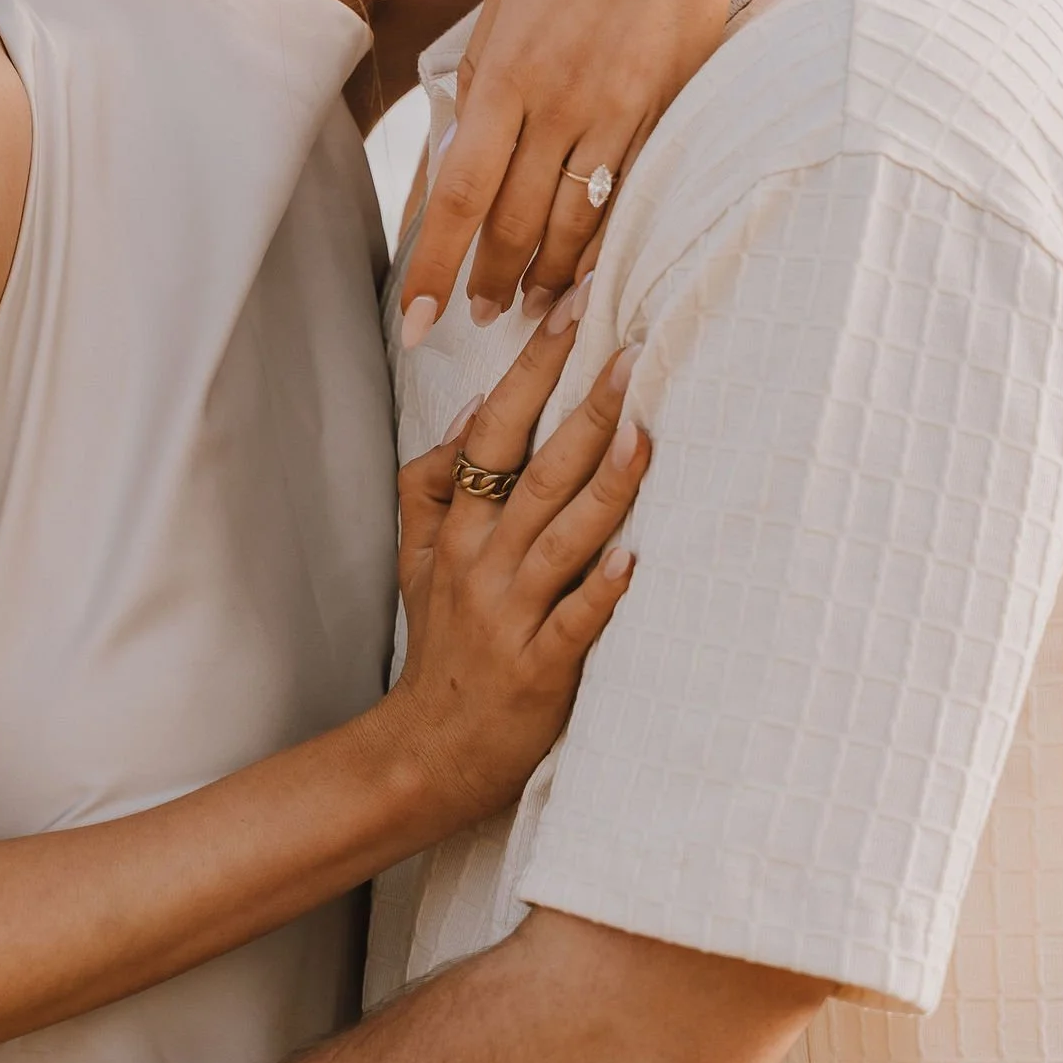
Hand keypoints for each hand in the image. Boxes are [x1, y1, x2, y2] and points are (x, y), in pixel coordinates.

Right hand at [390, 294, 647, 825]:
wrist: (424, 752)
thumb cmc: (440, 645)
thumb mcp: (418, 558)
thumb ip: (433, 481)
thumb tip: (475, 405)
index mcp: (460, 528)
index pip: (495, 430)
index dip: (533, 369)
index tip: (571, 310)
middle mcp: (485, 561)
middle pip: (537, 470)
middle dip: (584, 407)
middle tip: (630, 349)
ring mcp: (512, 614)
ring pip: (561, 537)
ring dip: (605, 485)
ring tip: (643, 432)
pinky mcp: (542, 668)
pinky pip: (575, 622)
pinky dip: (602, 590)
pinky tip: (636, 557)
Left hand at [397, 0, 760, 341]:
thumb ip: (483, 75)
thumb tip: (461, 149)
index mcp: (507, 70)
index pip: (462, 194)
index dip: (437, 266)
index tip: (417, 321)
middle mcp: (563, 98)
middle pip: (519, 222)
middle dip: (494, 282)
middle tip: (479, 319)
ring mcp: (624, 107)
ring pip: (580, 221)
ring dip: (552, 276)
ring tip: (534, 309)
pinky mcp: (672, 106)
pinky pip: (634, 192)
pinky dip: (609, 239)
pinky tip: (594, 269)